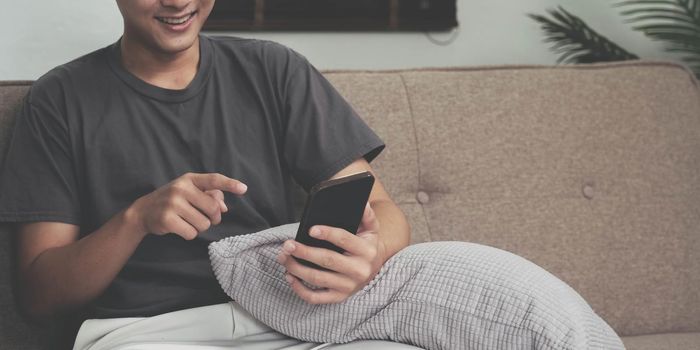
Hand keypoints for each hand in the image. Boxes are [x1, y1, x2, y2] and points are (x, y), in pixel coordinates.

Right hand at [129, 172, 246, 239]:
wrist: (144, 211)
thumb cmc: (174, 200)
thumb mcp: (190, 192)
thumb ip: (210, 196)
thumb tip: (224, 208)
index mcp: (189, 180)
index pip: (213, 180)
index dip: (230, 184)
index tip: (244, 189)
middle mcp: (181, 189)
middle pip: (213, 208)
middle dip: (214, 217)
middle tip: (207, 218)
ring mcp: (173, 204)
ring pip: (204, 223)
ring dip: (200, 227)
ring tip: (188, 221)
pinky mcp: (167, 220)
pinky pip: (191, 233)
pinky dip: (189, 233)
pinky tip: (180, 227)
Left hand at [277, 203, 386, 303]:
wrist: (373, 267)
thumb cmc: (366, 244)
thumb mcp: (371, 228)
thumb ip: (366, 214)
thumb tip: (362, 202)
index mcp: (367, 250)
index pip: (344, 240)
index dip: (327, 234)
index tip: (310, 229)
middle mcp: (359, 270)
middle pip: (327, 260)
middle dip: (305, 252)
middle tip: (288, 244)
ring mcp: (348, 286)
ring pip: (318, 279)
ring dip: (297, 268)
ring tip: (283, 257)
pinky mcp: (338, 297)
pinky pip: (316, 298)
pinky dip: (299, 289)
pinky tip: (289, 276)